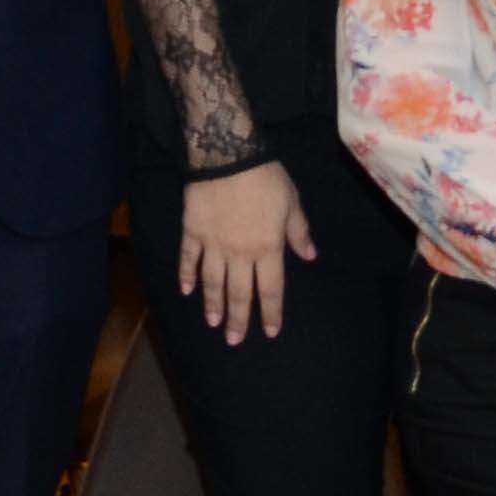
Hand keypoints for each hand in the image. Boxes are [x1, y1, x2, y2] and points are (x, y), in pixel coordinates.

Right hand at [178, 162, 314, 342]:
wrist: (227, 154)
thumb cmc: (265, 177)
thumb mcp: (291, 202)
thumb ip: (298, 232)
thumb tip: (310, 256)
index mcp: (267, 248)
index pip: (271, 289)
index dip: (271, 312)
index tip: (270, 332)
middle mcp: (239, 253)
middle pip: (239, 293)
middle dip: (239, 319)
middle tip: (235, 341)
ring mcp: (213, 245)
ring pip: (212, 282)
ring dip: (213, 304)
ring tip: (213, 323)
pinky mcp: (193, 232)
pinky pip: (188, 259)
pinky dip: (186, 276)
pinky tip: (185, 291)